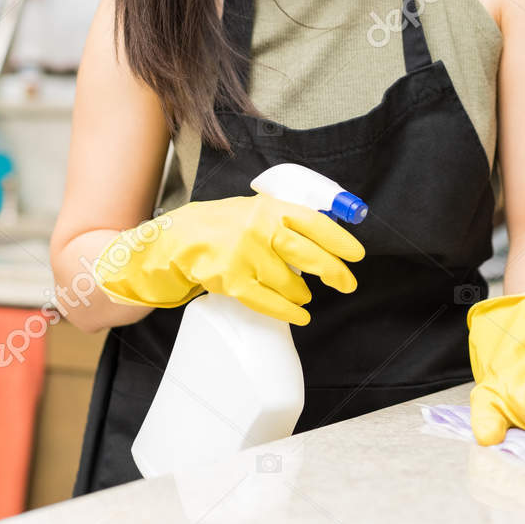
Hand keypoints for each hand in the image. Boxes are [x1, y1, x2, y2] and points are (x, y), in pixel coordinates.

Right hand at [93, 192, 363, 325]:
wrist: (167, 244)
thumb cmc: (212, 228)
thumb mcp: (247, 212)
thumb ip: (280, 221)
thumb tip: (321, 239)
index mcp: (266, 208)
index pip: (312, 221)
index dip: (339, 239)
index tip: (357, 255)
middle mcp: (256, 228)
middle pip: (308, 253)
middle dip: (333, 271)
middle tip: (347, 282)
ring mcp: (242, 254)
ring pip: (289, 282)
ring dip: (301, 293)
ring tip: (302, 295)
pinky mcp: (230, 280)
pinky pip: (268, 301)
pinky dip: (288, 310)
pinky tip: (300, 315)